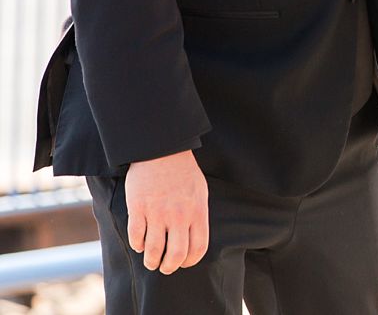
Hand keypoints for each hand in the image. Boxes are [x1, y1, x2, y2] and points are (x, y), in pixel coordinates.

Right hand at [123, 150, 208, 274]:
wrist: (162, 151)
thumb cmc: (183, 172)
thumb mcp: (200, 192)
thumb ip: (197, 215)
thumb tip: (193, 238)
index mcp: (197, 212)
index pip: (198, 248)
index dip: (190, 261)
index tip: (183, 263)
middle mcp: (179, 215)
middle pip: (176, 254)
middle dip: (169, 267)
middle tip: (164, 268)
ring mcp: (158, 213)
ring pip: (153, 250)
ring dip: (151, 261)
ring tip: (150, 262)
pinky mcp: (138, 209)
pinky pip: (136, 236)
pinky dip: (137, 245)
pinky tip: (139, 245)